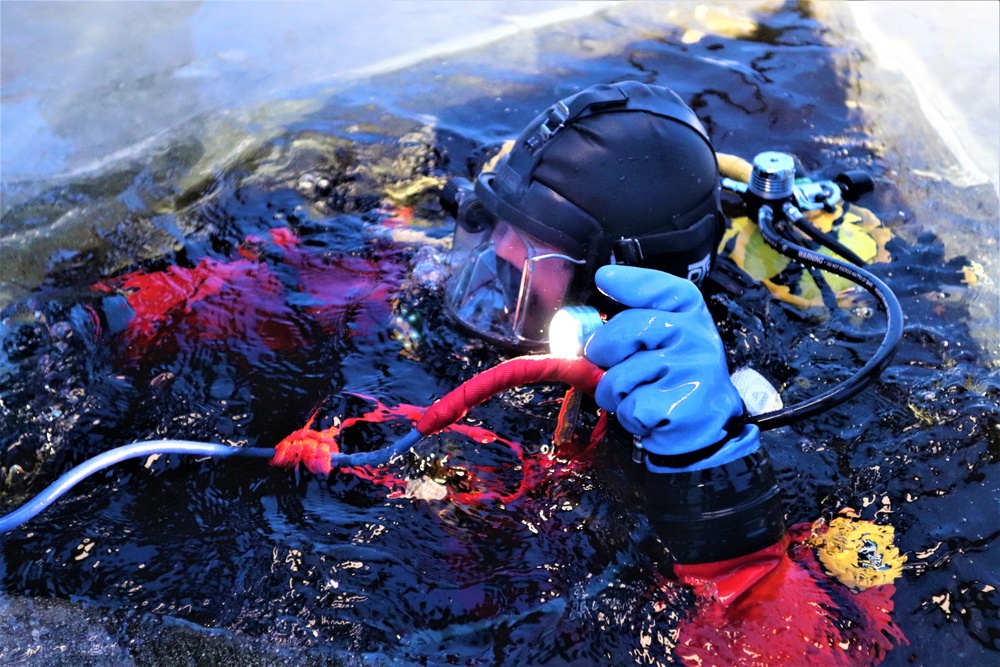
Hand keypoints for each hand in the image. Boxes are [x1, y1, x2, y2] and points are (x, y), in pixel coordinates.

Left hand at [584, 266, 759, 470]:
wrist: (706, 424)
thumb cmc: (674, 378)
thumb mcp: (665, 342)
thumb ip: (634, 326)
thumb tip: (587, 324)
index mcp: (691, 315)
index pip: (661, 289)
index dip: (630, 283)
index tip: (604, 279)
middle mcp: (695, 336)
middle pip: (626, 330)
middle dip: (603, 352)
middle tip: (610, 366)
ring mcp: (689, 370)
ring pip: (618, 378)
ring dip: (617, 395)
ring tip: (639, 396)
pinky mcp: (679, 405)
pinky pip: (629, 408)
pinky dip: (631, 418)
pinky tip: (651, 415)